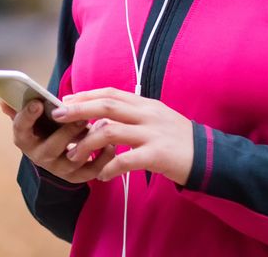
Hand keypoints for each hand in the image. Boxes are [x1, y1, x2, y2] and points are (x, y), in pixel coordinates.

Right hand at [0, 99, 109, 183]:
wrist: (58, 153)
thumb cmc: (44, 128)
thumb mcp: (31, 118)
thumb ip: (19, 107)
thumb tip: (1, 98)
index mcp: (25, 139)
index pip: (20, 129)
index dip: (27, 117)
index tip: (37, 103)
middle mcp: (40, 157)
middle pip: (51, 147)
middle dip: (68, 131)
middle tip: (82, 116)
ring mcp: (58, 168)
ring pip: (74, 159)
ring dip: (90, 142)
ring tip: (103, 125)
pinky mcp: (77, 177)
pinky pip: (91, 171)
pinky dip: (103, 158)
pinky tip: (111, 143)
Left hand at [51, 87, 193, 184]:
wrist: (211, 157)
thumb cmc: (179, 139)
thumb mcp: (157, 118)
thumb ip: (133, 115)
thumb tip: (101, 117)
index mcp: (145, 104)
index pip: (110, 93)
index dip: (85, 95)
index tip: (65, 100)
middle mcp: (147, 115)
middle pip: (106, 106)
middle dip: (78, 110)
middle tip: (56, 117)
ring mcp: (153, 134)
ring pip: (111, 132)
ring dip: (87, 143)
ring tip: (73, 155)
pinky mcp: (158, 155)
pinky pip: (126, 160)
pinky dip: (110, 168)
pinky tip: (101, 176)